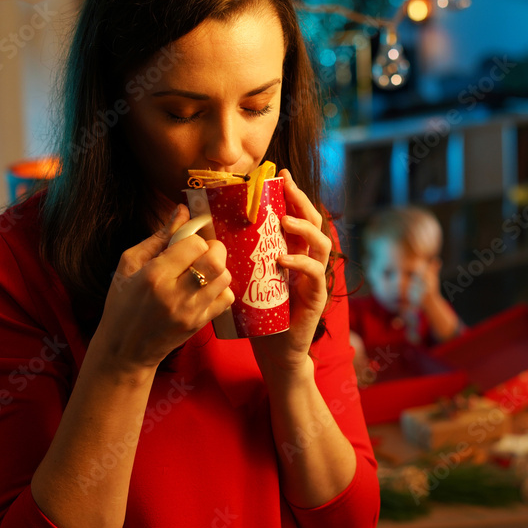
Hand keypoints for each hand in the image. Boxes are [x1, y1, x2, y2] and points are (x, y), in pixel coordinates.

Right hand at [95, 204, 234, 371]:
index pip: (194, 244)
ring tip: (201, 271)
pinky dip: (221, 289)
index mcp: (154, 276)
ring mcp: (191, 312)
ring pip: (225, 278)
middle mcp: (175, 294)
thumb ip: (159, 237)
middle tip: (202, 252)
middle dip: (214, 249)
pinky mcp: (200, 324)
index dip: (194, 238)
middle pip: (216, 260)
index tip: (187, 241)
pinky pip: (227, 298)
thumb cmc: (123, 303)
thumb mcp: (130, 265)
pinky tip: (205, 289)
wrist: (125, 350)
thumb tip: (182, 210)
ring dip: (217, 269)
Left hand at [250, 169, 330, 379]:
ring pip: (322, 245)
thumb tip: (206, 232)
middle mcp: (307, 262)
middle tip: (287, 187)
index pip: (298, 217)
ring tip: (285, 222)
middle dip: (302, 202)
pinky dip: (300, 265)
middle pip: (315, 223)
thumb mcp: (245, 279)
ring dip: (304, 229)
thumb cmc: (258, 315)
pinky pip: (314, 276)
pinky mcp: (315, 299)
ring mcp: (314, 280)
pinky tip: (283, 260)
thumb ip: (237, 257)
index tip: (281, 175)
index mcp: (292, 253)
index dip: (293, 195)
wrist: (273, 351)